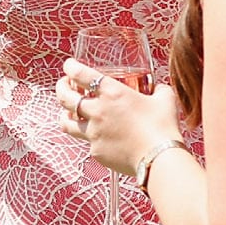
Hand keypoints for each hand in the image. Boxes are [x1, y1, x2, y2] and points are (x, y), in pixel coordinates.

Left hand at [55, 56, 183, 176]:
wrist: (159, 158)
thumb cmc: (163, 126)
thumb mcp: (164, 99)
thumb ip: (159, 89)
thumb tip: (159, 88)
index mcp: (112, 92)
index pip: (80, 74)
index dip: (70, 67)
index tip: (69, 66)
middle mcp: (97, 111)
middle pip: (64, 97)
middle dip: (60, 88)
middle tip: (64, 85)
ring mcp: (93, 133)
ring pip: (65, 122)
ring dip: (65, 114)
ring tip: (68, 112)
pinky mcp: (96, 152)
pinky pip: (86, 143)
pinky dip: (89, 138)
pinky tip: (98, 137)